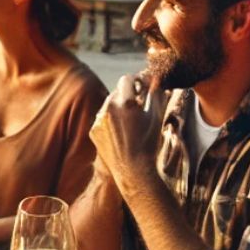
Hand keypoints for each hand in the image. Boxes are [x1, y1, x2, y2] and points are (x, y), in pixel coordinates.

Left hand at [89, 73, 164, 190]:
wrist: (133, 171)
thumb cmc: (148, 144)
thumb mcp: (156, 117)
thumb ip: (155, 94)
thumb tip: (155, 78)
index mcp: (124, 103)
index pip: (127, 79)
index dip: (136, 81)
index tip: (143, 86)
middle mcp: (108, 108)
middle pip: (117, 92)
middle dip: (128, 95)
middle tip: (139, 105)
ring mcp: (98, 120)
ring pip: (108, 105)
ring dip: (118, 108)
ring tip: (130, 123)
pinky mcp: (92, 131)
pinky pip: (102, 119)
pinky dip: (110, 121)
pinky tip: (121, 133)